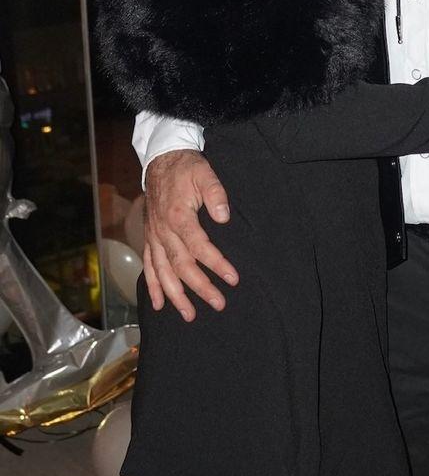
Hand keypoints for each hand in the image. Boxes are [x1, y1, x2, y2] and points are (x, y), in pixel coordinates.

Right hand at [143, 150, 236, 320]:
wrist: (161, 160)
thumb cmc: (186, 168)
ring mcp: (154, 236)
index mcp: (178, 216)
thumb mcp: (204, 173)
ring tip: (190, 315)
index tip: (233, 278)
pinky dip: (153, 286)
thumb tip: (224, 216)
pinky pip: (149, 265)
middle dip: (200, 287)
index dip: (216, 264)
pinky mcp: (149, 238)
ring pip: (163, 271)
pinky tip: (160, 304)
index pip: (199, 247)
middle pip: (181, 265)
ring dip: (176, 295)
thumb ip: (215, 194)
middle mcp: (163, 231)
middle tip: (218, 304)